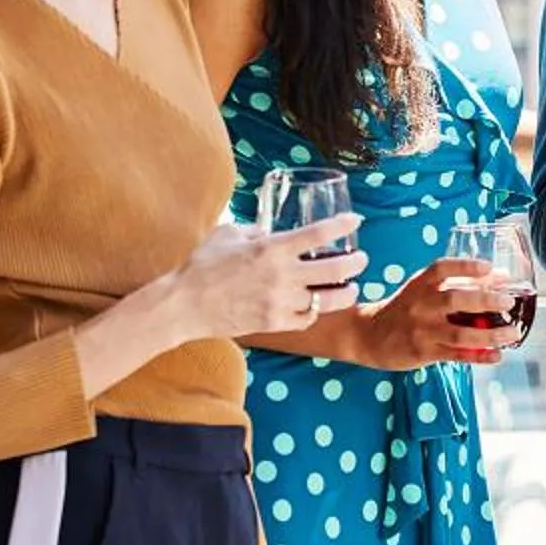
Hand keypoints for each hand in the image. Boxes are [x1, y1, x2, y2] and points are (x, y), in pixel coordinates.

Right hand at [175, 215, 367, 339]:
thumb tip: (270, 230)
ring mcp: (280, 302)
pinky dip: (315, 311)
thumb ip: (255, 229)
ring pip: (327, 299)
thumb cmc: (202, 265)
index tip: (355, 220)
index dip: (343, 225)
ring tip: (351, 287)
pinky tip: (317, 305)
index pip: (319, 234)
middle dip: (356, 263)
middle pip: (335, 269)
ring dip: (345, 292)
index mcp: (271, 248)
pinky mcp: (274, 323)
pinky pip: (306, 319)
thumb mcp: (229, 232)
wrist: (183, 305)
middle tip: (361, 259)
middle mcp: (281, 275)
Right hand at [348, 259, 512, 370]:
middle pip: (454, 300)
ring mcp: (422, 330)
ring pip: (460, 333)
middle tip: (508, 301)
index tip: (488, 268)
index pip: (442, 269)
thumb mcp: (420, 290)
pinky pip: (456, 355)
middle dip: (485, 300)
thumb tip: (498, 278)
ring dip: (489, 334)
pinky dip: (478, 355)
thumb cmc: (403, 308)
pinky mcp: (424, 353)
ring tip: (512, 333)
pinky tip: (496, 355)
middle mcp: (421, 305)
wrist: (367, 335)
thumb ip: (453, 284)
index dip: (465, 267)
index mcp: (420, 284)